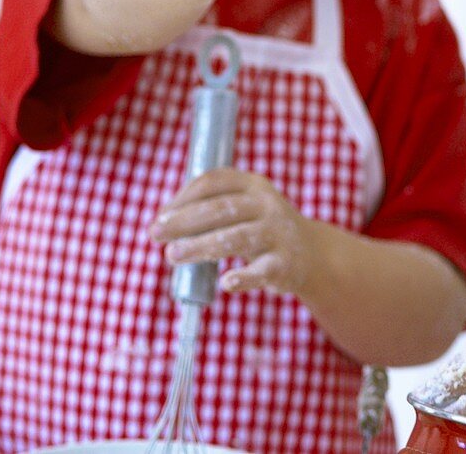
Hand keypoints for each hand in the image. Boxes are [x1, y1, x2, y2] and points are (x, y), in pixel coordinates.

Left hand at [149, 167, 319, 295]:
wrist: (311, 254)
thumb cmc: (261, 228)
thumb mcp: (244, 207)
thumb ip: (211, 208)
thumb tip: (163, 222)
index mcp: (253, 184)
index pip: (213, 182)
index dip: (183, 197)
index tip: (160, 216)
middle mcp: (267, 204)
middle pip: (220, 209)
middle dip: (183, 221)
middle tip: (155, 235)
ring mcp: (278, 233)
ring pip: (236, 238)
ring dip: (200, 247)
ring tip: (171, 256)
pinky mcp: (285, 264)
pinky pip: (261, 271)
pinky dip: (243, 277)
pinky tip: (225, 283)